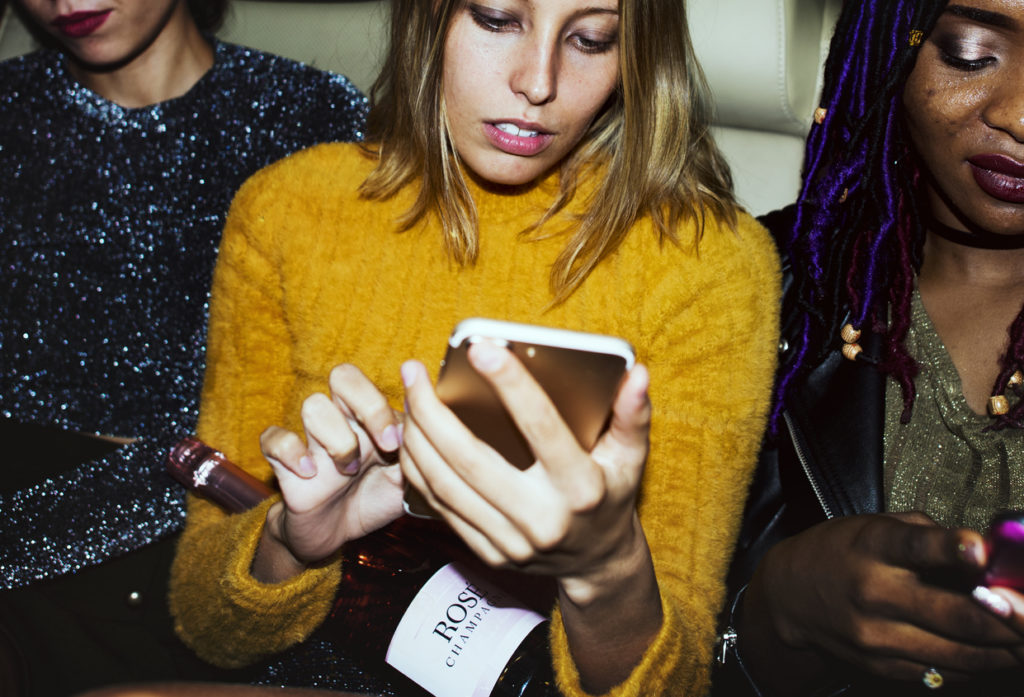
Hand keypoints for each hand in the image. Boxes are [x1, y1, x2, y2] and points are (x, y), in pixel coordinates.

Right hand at [256, 364, 405, 577]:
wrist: (334, 534)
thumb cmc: (374, 499)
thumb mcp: (408, 480)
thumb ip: (423, 455)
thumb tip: (448, 435)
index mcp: (373, 417)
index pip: (382, 384)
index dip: (391, 407)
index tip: (400, 444)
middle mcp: (343, 418)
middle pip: (344, 375)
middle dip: (367, 405)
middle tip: (383, 444)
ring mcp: (312, 437)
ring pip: (313, 404)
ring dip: (337, 437)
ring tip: (348, 470)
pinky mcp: (284, 461)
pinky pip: (273, 437)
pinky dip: (291, 451)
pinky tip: (310, 473)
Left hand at [398, 340, 650, 589]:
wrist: (597, 563)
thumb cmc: (611, 495)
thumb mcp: (631, 458)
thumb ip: (633, 414)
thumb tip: (637, 372)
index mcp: (580, 488)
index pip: (542, 429)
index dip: (512, 386)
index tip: (482, 349)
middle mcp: (542, 519)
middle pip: (471, 459)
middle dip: (433, 412)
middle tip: (414, 371)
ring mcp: (511, 541)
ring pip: (446, 484)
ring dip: (417, 438)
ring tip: (407, 397)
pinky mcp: (488, 552)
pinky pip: (441, 507)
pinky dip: (418, 470)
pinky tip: (411, 437)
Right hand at [740, 512, 1022, 692]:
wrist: (789, 595)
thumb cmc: (840, 551)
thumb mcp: (876, 525)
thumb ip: (929, 535)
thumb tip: (986, 554)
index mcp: (873, 547)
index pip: (913, 547)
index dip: (949, 548)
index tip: (979, 548)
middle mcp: (873, 593)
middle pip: (956, 615)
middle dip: (1010, 619)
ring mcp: (877, 636)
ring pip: (961, 653)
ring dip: (1005, 649)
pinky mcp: (881, 666)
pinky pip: (945, 673)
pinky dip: (979, 666)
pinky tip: (998, 654)